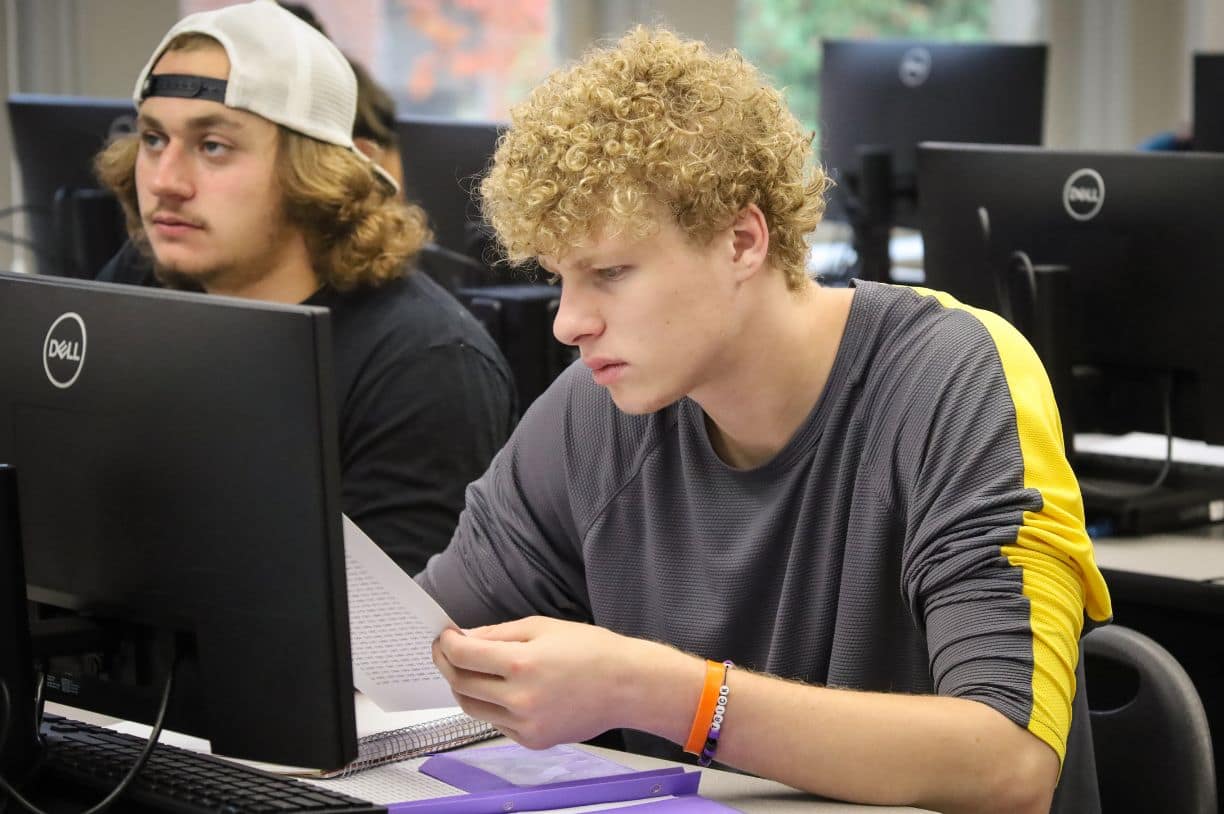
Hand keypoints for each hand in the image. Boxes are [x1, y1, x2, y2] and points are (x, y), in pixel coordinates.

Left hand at [432, 616, 666, 748]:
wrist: (627, 686)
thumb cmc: (592, 651)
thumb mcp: (542, 627)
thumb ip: (498, 634)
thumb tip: (465, 638)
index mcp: (522, 664)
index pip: (463, 656)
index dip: (446, 644)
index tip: (443, 636)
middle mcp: (520, 699)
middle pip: (461, 684)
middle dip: (448, 664)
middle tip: (447, 651)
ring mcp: (525, 725)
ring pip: (473, 708)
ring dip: (464, 687)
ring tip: (471, 670)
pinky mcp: (532, 741)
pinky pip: (497, 723)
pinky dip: (492, 705)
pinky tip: (503, 690)